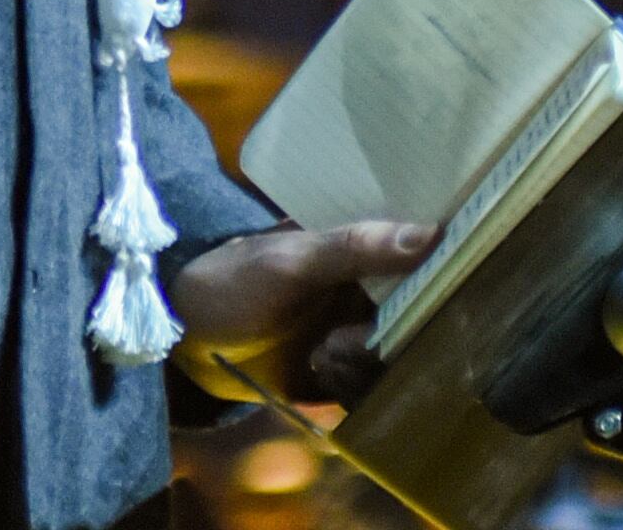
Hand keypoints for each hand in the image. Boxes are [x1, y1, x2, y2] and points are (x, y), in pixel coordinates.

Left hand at [173, 221, 430, 406]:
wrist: (181, 331)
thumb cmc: (233, 279)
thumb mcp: (293, 260)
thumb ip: (357, 247)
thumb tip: (433, 233)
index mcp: (365, 252)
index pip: (427, 262)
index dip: (441, 281)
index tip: (437, 303)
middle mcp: (370, 291)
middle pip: (419, 321)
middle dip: (389, 337)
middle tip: (343, 341)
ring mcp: (356, 334)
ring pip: (395, 360)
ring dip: (365, 365)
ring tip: (322, 357)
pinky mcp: (339, 374)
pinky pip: (369, 389)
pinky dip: (351, 388)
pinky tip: (319, 375)